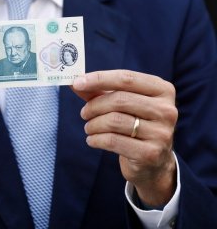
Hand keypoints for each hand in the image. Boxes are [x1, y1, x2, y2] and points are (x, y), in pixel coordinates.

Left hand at [72, 70, 177, 206]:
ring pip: (114, 121)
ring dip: (93, 124)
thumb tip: (74, 82)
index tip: (77, 83)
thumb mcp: (121, 104)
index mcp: (162, 90)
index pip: (126, 78)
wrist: (153, 162)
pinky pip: (113, 141)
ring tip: (89, 128)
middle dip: (94, 106)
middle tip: (84, 113)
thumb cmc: (134, 124)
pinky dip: (96, 139)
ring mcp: (161, 132)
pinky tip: (92, 140)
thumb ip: (99, 91)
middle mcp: (166, 110)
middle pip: (119, 99)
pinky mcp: (150, 153)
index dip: (99, 78)